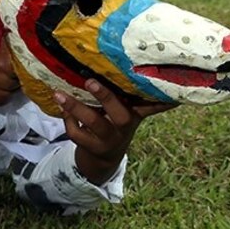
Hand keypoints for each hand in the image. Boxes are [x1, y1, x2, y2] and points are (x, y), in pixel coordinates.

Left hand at [54, 79, 174, 185]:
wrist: (102, 159)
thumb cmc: (113, 123)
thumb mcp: (127, 111)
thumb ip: (131, 94)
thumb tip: (146, 69)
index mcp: (134, 113)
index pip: (152, 106)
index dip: (163, 100)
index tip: (170, 91)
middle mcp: (124, 126)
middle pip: (120, 114)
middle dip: (105, 97)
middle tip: (90, 81)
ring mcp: (108, 139)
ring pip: (93, 123)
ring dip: (75, 107)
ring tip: (58, 93)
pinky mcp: (92, 147)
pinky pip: (77, 132)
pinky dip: (67, 120)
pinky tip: (62, 110)